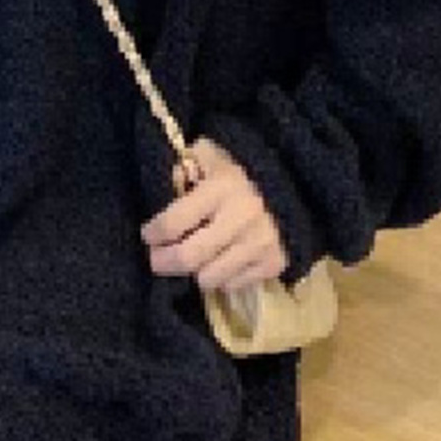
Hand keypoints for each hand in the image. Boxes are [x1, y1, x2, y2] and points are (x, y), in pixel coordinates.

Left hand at [140, 137, 288, 291]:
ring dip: (194, 272)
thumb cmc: (240, 167)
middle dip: (164, 262)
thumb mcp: (208, 154)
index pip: (174, 221)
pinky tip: (219, 260)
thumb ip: (184, 168)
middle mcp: (241, 218)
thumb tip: (167, 186)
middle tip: (156, 259)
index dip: (154, 233)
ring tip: (193, 259)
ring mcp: (260, 244)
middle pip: (188, 257)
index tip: (148, 235)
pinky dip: (221, 277)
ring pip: (209, 278)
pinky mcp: (274, 263)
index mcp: (221, 187)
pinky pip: (233, 285)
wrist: (293, 182)